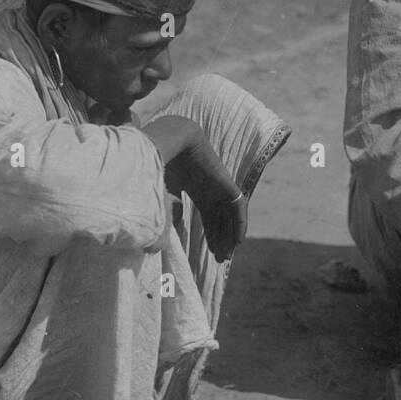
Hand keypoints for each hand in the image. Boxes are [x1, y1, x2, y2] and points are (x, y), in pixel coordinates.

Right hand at [142, 117, 247, 260]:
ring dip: (228, 236)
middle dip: (219, 239)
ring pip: (229, 216)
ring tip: (225, 256)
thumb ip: (165, 213)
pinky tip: (237, 242)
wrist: (173, 141)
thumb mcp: (161, 194)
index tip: (209, 252)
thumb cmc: (160, 164)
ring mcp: (220, 186)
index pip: (208, 215)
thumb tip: (162, 239)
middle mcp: (210, 188)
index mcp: (196, 188)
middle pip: (219, 218)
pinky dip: (239, 225)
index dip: (210, 233)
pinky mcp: (228, 185)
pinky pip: (239, 209)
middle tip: (219, 258)